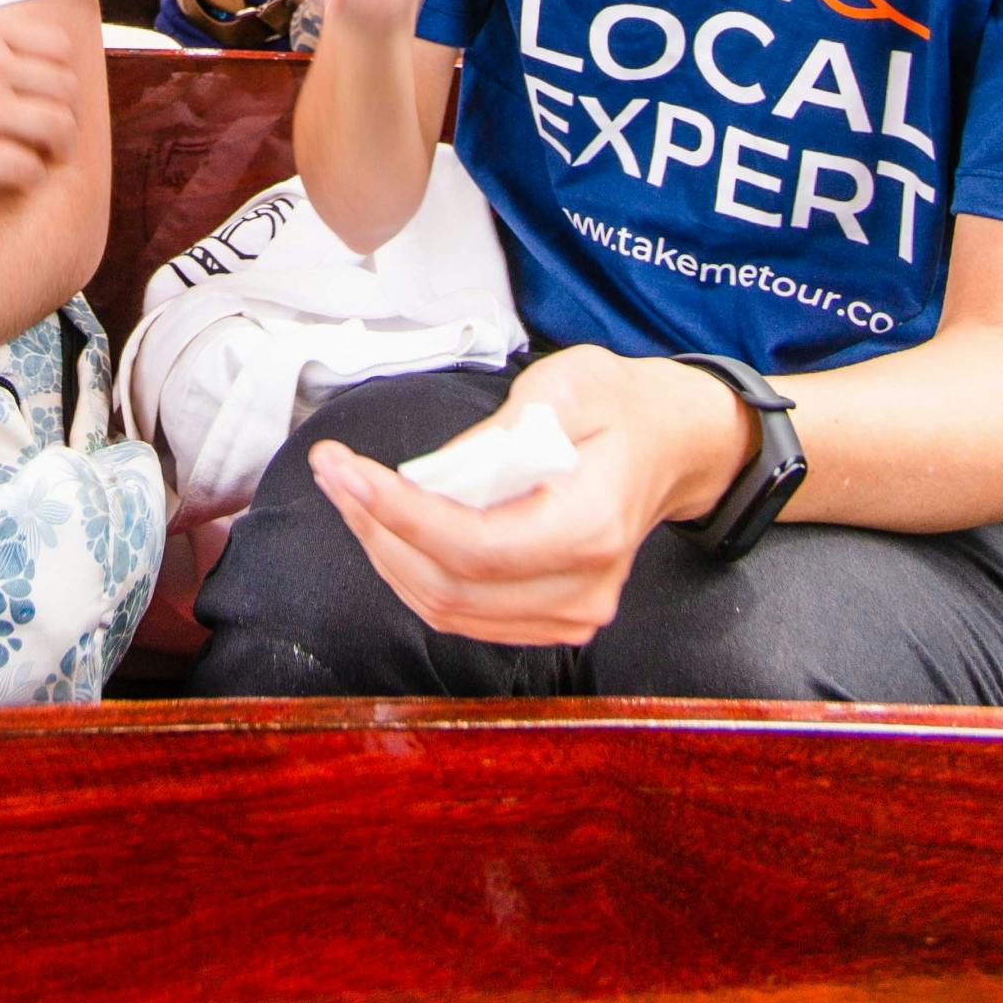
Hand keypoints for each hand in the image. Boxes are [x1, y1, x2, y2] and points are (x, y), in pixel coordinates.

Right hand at [0, 9, 82, 189]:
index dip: (62, 77)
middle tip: (53, 136)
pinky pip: (28, 169)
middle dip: (66, 116)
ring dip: (58, 149)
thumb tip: (20, 63)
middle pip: (66, 90)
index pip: (60, 49)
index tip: (50, 97)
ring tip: (43, 159)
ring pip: (58, 130)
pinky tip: (14, 180)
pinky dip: (30, 178)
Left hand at [306, 346, 755, 646]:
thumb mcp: (566, 384)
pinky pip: (464, 612)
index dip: (399, 514)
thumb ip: (501, 432)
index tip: (345, 469)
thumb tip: (435, 474)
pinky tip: (387, 525)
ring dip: (385, 552)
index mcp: (591, 526)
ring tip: (348, 491)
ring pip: (448, 607)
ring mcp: (569, 613)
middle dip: (376, 528)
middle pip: (450, 585)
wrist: (670, 444)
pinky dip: (415, 572)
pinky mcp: (552, 619)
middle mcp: (582, 588)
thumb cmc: (619, 405)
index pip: (474, 547)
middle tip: (333, 471)